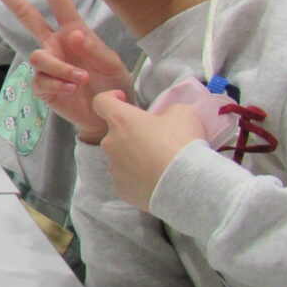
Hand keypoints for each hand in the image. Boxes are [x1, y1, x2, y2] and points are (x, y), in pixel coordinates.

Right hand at [0, 0, 133, 143]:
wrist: (109, 117)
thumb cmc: (112, 85)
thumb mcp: (112, 64)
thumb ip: (94, 49)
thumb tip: (73, 34)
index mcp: (73, 31)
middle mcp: (55, 44)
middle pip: (27, 16)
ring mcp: (48, 65)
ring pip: (39, 56)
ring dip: (61, 67)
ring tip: (81, 78)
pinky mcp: (42, 86)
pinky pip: (41, 80)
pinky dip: (59, 84)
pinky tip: (72, 89)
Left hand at [96, 90, 206, 211]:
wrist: (186, 185)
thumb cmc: (182, 143)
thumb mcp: (183, 113)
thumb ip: (167, 110)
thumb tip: (163, 119)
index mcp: (121, 121)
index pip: (101, 102)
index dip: (111, 98)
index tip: (124, 100)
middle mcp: (110, 143)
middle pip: (115, 133)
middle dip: (132, 133)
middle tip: (156, 140)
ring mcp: (113, 168)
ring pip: (120, 157)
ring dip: (134, 156)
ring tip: (159, 163)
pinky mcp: (120, 189)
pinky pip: (126, 178)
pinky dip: (137, 177)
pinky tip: (155, 179)